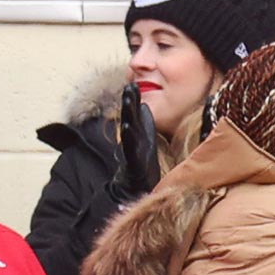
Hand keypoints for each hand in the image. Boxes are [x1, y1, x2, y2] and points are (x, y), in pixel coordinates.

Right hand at [111, 84, 162, 200]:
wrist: (136, 189)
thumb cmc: (142, 164)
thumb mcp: (145, 140)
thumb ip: (143, 124)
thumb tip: (143, 106)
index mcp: (138, 135)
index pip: (134, 114)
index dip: (133, 100)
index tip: (133, 84)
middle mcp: (134, 140)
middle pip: (130, 117)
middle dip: (129, 102)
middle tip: (130, 85)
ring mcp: (133, 151)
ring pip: (130, 129)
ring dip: (128, 113)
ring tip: (129, 99)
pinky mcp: (134, 162)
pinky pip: (131, 147)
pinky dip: (129, 136)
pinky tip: (128, 125)